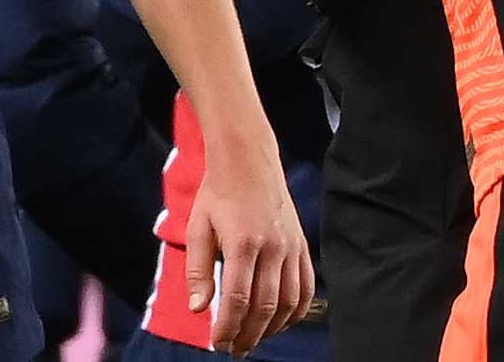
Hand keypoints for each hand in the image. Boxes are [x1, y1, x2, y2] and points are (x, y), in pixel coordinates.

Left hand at [186, 144, 314, 354]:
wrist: (248, 160)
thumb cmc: (218, 194)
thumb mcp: (198, 227)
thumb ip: (198, 270)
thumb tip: (199, 309)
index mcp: (243, 242)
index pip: (239, 299)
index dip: (229, 327)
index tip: (218, 343)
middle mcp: (272, 246)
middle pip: (265, 306)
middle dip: (249, 335)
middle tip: (233, 349)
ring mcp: (291, 246)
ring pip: (288, 302)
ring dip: (271, 328)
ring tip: (253, 339)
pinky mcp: (301, 245)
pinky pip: (305, 288)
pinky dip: (296, 312)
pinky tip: (279, 323)